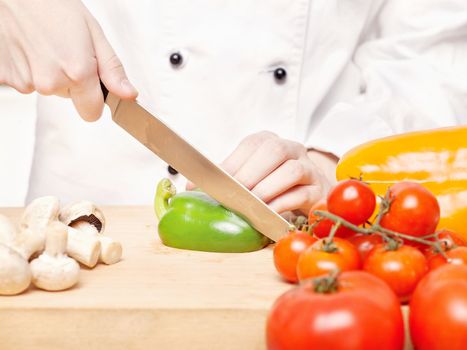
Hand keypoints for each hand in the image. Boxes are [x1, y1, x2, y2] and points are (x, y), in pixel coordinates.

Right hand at [0, 0, 136, 120]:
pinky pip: (25, 83)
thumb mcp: (94, 33)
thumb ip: (113, 70)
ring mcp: (25, 82)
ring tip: (44, 45)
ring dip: (49, 73)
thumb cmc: (53, 6)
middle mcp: (50, 83)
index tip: (91, 82)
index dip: (93, 99)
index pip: (91, 113)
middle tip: (64, 50)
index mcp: (77, 74)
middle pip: (70, 99)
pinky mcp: (6, 78)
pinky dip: (28, 69)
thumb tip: (129, 94)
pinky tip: (28, 48)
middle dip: (71, 81)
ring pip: (48, 90)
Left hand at [189, 131, 336, 214]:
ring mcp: (309, 168)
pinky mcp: (319, 190)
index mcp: (271, 141)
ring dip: (268, 189)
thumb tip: (189, 187)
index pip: (252, 144)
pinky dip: (283, 205)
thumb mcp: (251, 177)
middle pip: (275, 149)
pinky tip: (267, 214)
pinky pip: (302, 194)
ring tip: (251, 205)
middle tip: (234, 194)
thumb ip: (226, 179)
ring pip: (292, 171)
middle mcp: (292, 149)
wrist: (311, 195)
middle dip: (250, 173)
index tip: (210, 181)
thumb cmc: (274, 186)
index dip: (231, 162)